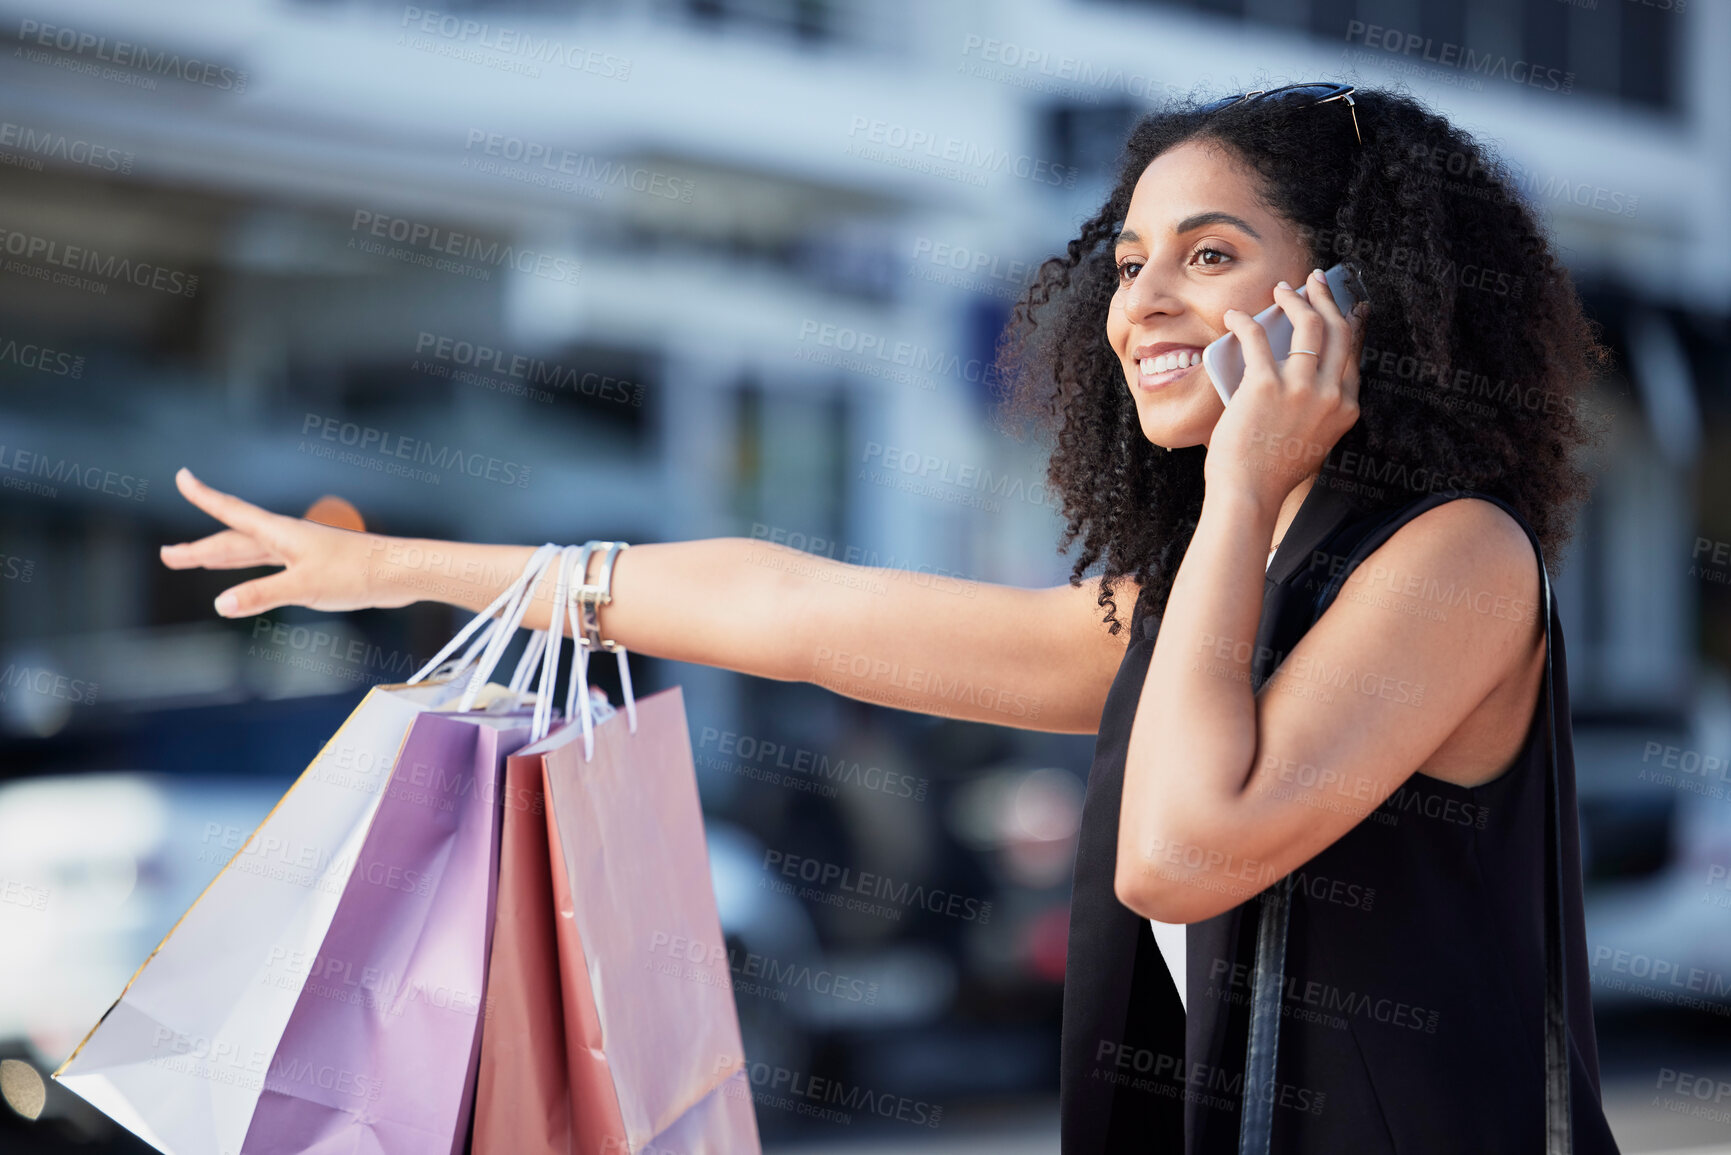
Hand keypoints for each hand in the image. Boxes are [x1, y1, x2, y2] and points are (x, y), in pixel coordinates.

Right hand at [158, 468, 402, 615]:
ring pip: (250, 553)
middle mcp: (286, 538)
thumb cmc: (356, 573)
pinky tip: (244, 580)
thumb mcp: (304, 586)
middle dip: (199, 548)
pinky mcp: (312, 567)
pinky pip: (268, 565)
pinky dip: (248, 571)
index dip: (204, 496)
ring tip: (193, 561)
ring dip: (220, 558)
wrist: (400, 572)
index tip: (181, 476)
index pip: (231, 511)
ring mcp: (299, 552)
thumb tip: (220, 604)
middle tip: (167, 556)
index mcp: (280, 533)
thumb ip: (262, 595)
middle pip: (233, 539)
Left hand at [1204, 267, 1366, 506]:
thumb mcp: (1314, 442)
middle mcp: (1331, 394)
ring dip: (1293, 299)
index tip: (1343, 305)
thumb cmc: (1272, 473)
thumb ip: (1317, 412)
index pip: (1353, 353)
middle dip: (1327, 297)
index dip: (1349, 322)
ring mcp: (1301, 388)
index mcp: (1346, 408)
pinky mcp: (1265, 385)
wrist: (1249, 494)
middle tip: (1314, 282)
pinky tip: (1234, 316)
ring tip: (1281, 290)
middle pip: (1337, 330)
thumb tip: (1300, 379)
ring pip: (1307, 324)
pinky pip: (1257, 338)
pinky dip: (1244, 321)